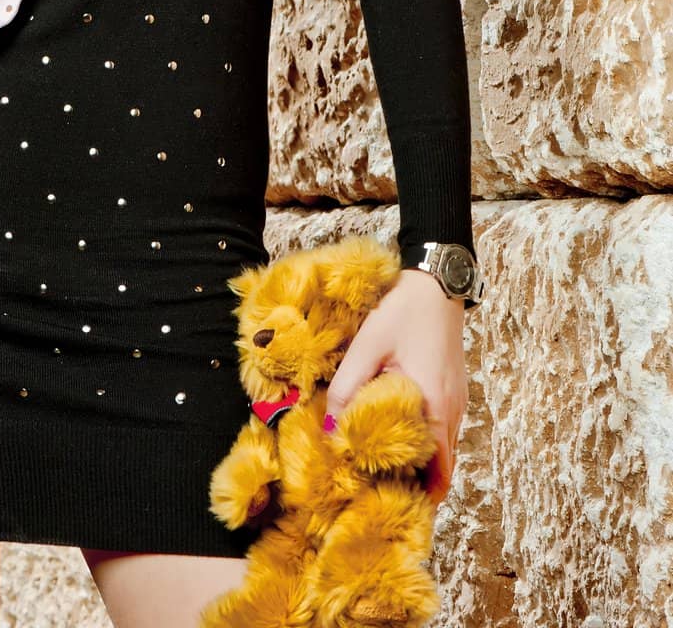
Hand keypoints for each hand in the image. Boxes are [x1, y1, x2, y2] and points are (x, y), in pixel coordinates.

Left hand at [323, 267, 467, 507]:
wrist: (437, 283)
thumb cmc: (403, 311)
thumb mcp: (368, 347)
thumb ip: (347, 388)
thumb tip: (331, 430)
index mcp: (435, 408)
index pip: (436, 476)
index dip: (416, 498)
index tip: (387, 507)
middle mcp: (453, 414)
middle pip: (442, 471)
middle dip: (417, 488)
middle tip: (382, 497)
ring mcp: (458, 404)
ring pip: (445, 454)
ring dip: (423, 468)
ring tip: (386, 474)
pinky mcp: (454, 393)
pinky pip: (445, 434)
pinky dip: (428, 447)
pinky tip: (399, 440)